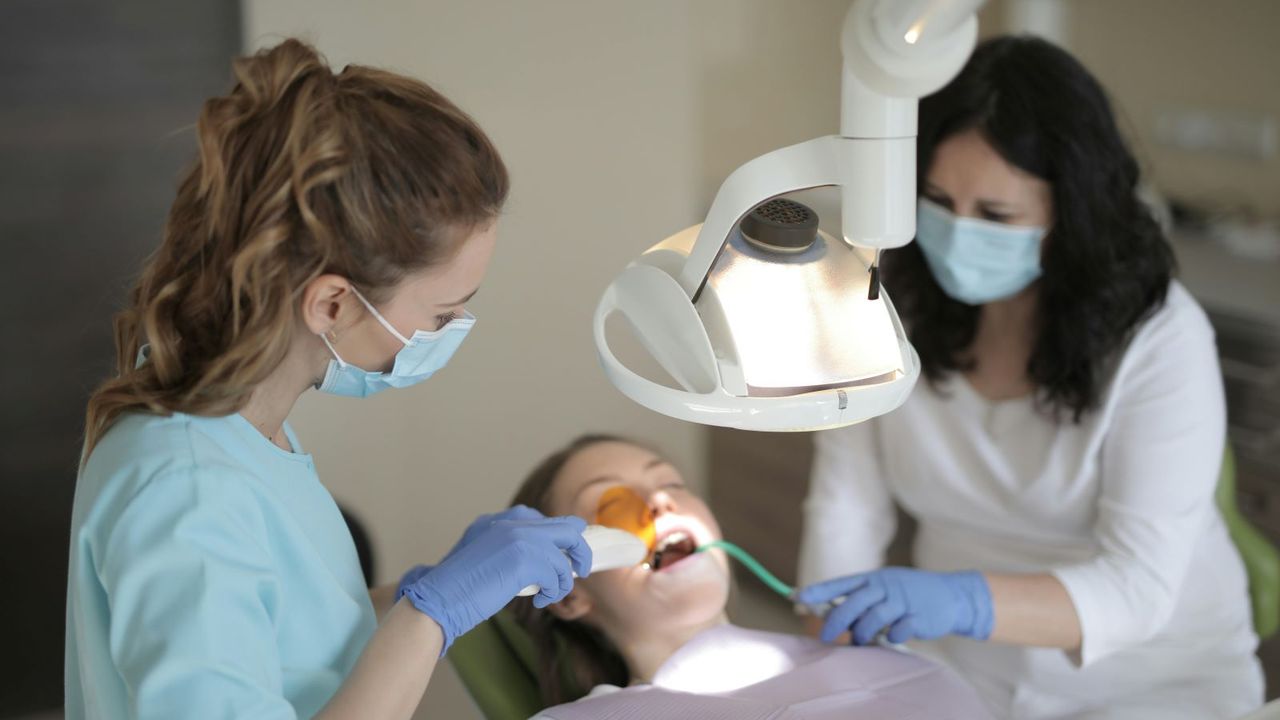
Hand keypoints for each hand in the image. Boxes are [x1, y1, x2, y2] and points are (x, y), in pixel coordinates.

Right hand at [398, 514, 591, 651]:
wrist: (438, 598)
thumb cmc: (455, 588)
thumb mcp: (480, 556)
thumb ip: (506, 550)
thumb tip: (541, 561)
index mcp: (497, 520)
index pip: (541, 519)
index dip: (558, 536)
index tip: (563, 554)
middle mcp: (509, 523)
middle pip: (565, 527)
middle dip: (578, 548)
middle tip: (581, 569)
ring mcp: (518, 537)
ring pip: (564, 554)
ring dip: (562, 579)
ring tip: (550, 594)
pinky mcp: (524, 558)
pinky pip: (556, 574)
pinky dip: (554, 590)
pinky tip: (541, 600)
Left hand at [795, 567, 992, 645]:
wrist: (952, 595)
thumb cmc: (910, 594)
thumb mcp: (885, 588)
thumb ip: (862, 601)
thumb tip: (835, 618)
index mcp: (873, 579)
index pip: (840, 584)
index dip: (818, 591)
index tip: (797, 598)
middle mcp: (884, 587)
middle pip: (852, 605)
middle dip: (836, 623)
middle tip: (826, 637)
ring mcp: (901, 601)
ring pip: (871, 621)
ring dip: (863, 634)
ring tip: (863, 640)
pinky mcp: (917, 617)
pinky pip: (896, 631)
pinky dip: (891, 637)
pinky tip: (893, 636)